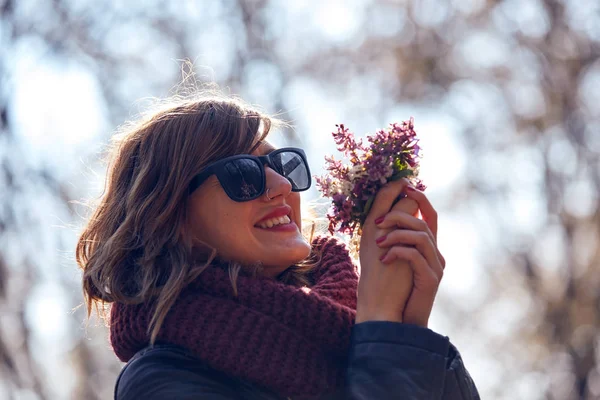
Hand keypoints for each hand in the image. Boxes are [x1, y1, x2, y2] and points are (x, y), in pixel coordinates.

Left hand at [376, 186, 444, 326]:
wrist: (397, 319)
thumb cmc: (392, 289)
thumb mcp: (390, 257)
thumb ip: (392, 236)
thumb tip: (382, 213)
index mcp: (427, 246)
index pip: (430, 214)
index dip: (419, 197)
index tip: (404, 186)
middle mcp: (436, 253)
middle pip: (424, 222)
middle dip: (399, 216)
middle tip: (377, 222)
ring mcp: (435, 267)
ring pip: (421, 237)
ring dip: (396, 234)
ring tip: (378, 242)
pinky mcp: (430, 280)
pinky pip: (416, 256)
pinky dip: (398, 252)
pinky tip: (384, 259)